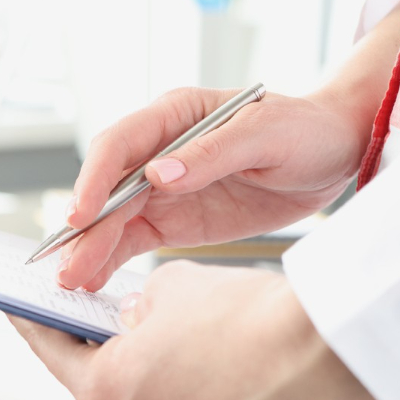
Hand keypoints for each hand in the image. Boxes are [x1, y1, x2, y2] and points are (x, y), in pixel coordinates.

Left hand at [12, 261, 376, 399]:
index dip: (38, 328)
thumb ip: (139, 308)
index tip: (28, 316)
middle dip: (121, 357)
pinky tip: (229, 378)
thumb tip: (138, 320)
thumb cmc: (253, 319)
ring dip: (169, 387)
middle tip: (137, 323)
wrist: (324, 351)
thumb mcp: (172, 286)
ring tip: (204, 347)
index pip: (54, 355)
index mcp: (108, 390)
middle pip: (111, 392)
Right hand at [57, 88, 368, 290]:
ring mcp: (162, 188)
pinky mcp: (173, 220)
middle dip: (84, 229)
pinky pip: (131, 240)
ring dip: (89, 249)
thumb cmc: (303, 130)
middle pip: (107, 189)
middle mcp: (158, 151)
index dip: (93, 180)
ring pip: (112, 219)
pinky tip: (92, 281)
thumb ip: (212, 153)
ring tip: (70, 283)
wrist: (333, 155)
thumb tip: (158, 174)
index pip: (119, 145)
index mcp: (175, 116)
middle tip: (66, 268)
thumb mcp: (265, 134)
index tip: (80, 215)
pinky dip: (109, 260)